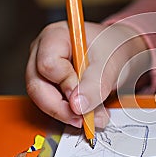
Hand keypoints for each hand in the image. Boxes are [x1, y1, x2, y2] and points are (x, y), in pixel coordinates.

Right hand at [26, 21, 148, 127]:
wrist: (118, 52)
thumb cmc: (112, 48)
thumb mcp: (109, 65)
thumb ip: (94, 85)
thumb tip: (77, 107)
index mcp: (54, 37)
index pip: (48, 64)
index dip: (66, 84)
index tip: (84, 94)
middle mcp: (41, 52)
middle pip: (37, 86)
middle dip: (61, 108)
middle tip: (84, 119)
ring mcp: (42, 69)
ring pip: (42, 100)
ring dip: (68, 114)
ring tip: (91, 118)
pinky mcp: (49, 85)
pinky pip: (52, 104)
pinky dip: (71, 114)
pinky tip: (88, 114)